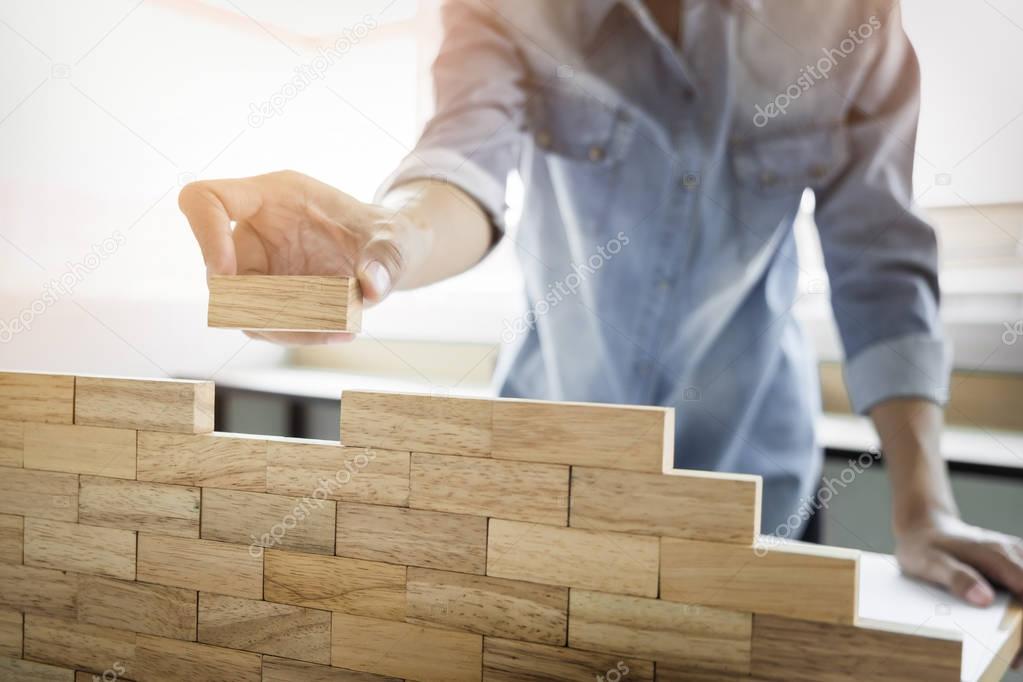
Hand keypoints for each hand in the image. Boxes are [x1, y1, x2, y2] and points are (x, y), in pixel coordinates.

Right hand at [178, 170, 430, 343]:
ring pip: (241, 309)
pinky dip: (298, 335)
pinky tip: (342, 332)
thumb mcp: (397, 239)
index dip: (204, 235)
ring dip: (283, 328)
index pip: (206, 201)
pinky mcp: (267, 296)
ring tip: (342, 328)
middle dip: (259, 306)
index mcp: (271, 196)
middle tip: (317, 319)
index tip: (226, 274)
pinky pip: (265, 325)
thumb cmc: (387, 233)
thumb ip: (388, 258)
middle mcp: (254, 230)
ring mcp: (257, 265)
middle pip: (220, 274)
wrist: (390, 255)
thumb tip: (372, 287)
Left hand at [895, 510, 1022, 667]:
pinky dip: (1018, 614)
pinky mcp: (1012, 569)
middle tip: (1014, 658)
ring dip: (1022, 626)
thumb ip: (956, 578)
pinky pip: (1021, 592)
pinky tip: (1006, 635)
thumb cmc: (924, 546)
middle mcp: (1013, 555)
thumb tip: (985, 599)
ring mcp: (1015, 561)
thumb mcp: (930, 562)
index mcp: (997, 555)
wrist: (923, 528)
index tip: (1017, 645)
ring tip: (1011, 654)